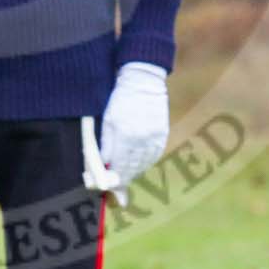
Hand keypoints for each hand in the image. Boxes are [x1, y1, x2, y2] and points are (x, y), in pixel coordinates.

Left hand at [100, 62, 168, 185]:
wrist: (144, 81)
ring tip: (126, 174)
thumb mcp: (107, 120)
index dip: (114, 179)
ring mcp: (155, 138)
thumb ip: (106, 144)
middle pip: (132, 168)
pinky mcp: (163, 135)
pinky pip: (154, 156)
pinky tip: (139, 164)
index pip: (119, 166)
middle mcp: (142, 140)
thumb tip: (105, 165)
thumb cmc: (121, 99)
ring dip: (134, 172)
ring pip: (144, 164)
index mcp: (125, 135)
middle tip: (117, 185)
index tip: (109, 187)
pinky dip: (145, 163)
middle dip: (123, 178)